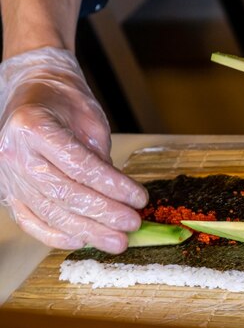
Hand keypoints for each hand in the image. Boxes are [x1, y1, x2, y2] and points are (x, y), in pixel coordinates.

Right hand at [0, 47, 147, 252]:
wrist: (33, 92)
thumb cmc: (65, 102)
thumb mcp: (90, 119)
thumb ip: (100, 156)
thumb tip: (119, 196)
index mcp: (34, 127)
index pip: (79, 166)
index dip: (112, 186)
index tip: (139, 199)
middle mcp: (14, 154)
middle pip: (64, 193)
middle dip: (104, 213)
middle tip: (133, 225)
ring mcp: (7, 176)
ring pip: (50, 212)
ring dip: (87, 231)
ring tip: (117, 241)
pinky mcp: (8, 192)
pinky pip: (31, 220)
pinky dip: (57, 235)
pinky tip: (83, 241)